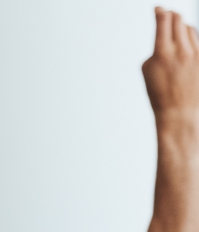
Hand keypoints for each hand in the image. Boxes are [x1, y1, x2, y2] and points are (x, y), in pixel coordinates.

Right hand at [144, 8, 198, 123]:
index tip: (158, 9)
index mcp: (162, 52)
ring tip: (176, 32)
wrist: (179, 112)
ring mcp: (196, 54)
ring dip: (182, 26)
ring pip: (190, 28)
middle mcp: (181, 50)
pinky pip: (198, 41)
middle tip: (167, 15)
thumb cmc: (160, 94)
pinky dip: (191, 38)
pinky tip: (186, 42)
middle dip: (172, 15)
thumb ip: (155, 49)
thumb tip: (164, 37)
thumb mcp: (147, 70)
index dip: (160, 11)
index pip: (164, 21)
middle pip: (179, 19)